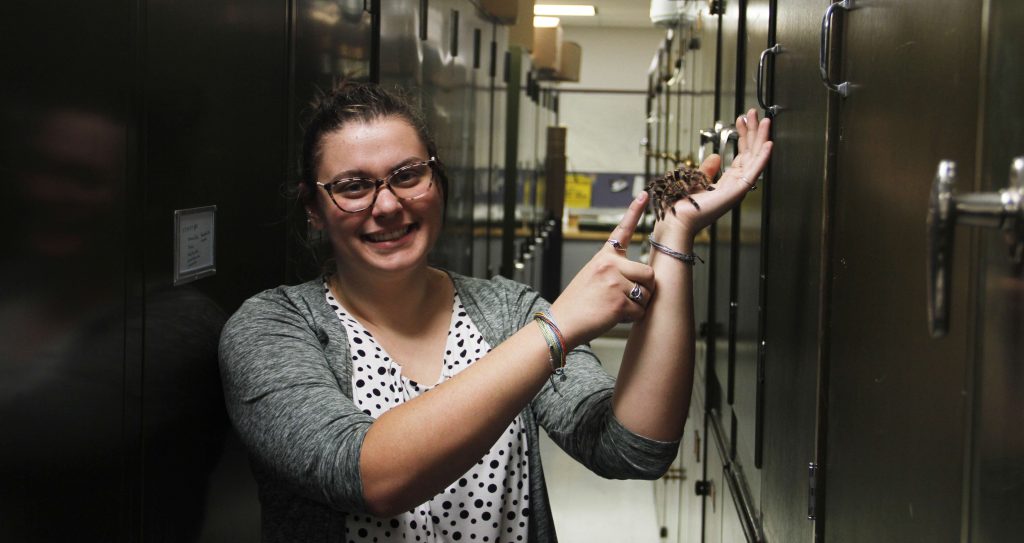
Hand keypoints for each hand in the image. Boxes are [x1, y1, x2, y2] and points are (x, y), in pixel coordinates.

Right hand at [550, 193, 654, 348]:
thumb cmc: (577, 304)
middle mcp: (610, 265)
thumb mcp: (592, 277)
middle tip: (625, 298)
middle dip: (644, 289)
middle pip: (649, 273)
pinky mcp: (619, 301)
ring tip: (614, 308)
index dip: (635, 211)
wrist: (561, 323)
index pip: (622, 230)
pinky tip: (613, 316)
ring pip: (647, 293)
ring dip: (638, 305)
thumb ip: (615, 271)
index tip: (645, 194)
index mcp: (603, 257)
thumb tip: (643, 277)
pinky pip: (640, 311)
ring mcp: (615, 282)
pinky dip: (631, 318)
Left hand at [657, 108, 772, 240]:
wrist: (678, 220)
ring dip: (761, 138)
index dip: (743, 136)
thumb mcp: (697, 180)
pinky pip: (754, 172)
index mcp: (728, 183)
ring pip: (755, 159)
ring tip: (763, 121)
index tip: (741, 120)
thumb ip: (708, 169)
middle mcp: (736, 185)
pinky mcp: (738, 191)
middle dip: (753, 132)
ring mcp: (738, 188)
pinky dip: (763, 157)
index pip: (742, 155)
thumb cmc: (685, 207)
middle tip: (753, 113)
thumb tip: (716, 157)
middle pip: (750, 153)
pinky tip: (768, 144)